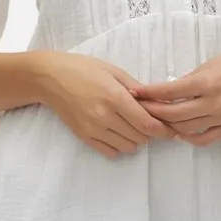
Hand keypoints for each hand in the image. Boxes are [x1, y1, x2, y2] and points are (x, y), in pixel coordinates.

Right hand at [38, 51, 176, 158]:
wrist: (49, 78)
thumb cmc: (82, 69)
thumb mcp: (113, 71)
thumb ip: (136, 88)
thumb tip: (158, 102)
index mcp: (115, 98)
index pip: (147, 124)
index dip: (163, 130)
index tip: (171, 130)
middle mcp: (104, 116)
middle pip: (140, 137)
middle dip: (149, 131)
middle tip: (148, 120)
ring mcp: (93, 129)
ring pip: (128, 146)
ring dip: (135, 138)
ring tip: (131, 124)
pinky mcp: (84, 137)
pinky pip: (111, 152)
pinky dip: (119, 145)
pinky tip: (117, 132)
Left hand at [132, 44, 220, 146]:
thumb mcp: (209, 64)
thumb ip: (189, 80)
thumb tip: (167, 92)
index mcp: (206, 82)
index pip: (168, 92)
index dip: (148, 94)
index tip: (135, 93)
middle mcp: (213, 102)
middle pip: (173, 114)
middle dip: (152, 111)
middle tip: (139, 108)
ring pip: (186, 129)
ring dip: (168, 126)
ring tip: (156, 120)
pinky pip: (205, 138)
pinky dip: (189, 138)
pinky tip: (179, 133)